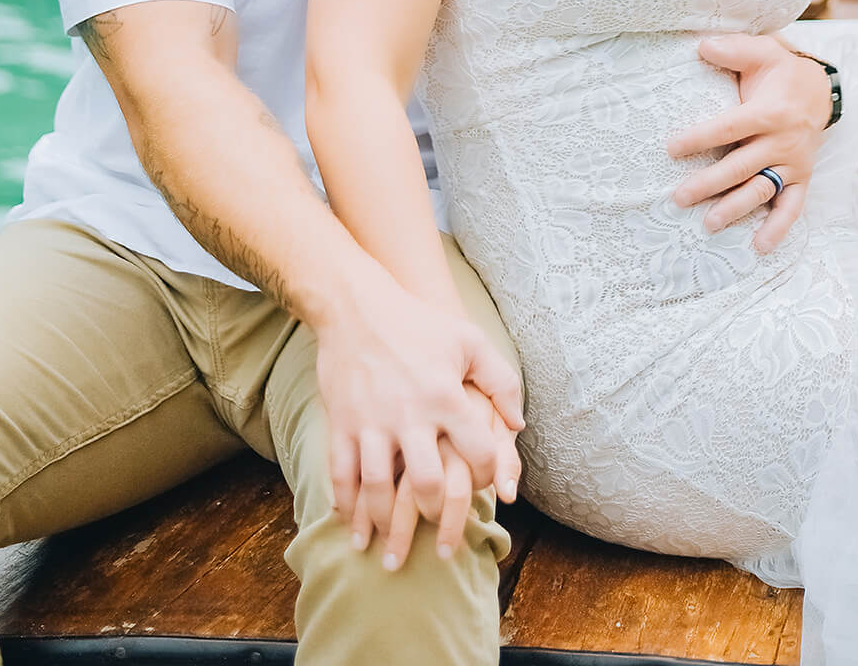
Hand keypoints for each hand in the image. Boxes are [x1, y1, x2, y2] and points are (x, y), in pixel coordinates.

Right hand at [315, 265, 522, 545]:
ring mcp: (371, 421)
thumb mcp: (470, 341)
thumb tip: (517, 425)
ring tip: (387, 550)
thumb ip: (501, 381)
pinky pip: (340, 474)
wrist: (356, 306)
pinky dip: (345, 506)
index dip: (488, 476)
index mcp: (446, 396)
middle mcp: (409, 414)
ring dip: (383, 524)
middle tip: (437, 530)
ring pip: (378, 488)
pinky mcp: (341, 423)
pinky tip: (351, 526)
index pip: (477, 453)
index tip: (485, 484)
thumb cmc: (419, 324)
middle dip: (434, 515)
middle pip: (426, 483)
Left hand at [667, 34, 831, 249]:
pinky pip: (792, 207)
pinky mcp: (802, 178)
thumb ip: (733, 49)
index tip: (671, 148)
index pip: (729, 128)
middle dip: (709, 183)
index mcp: (768, 112)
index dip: (700, 138)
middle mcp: (782, 141)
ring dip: (736, 209)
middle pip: (741, 166)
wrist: (821, 89)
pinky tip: (760, 246)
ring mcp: (793, 163)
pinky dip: (778, 228)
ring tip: (708, 224)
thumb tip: (701, 45)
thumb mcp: (762, 52)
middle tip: (679, 197)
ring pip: (762, 190)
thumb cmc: (781, 71)